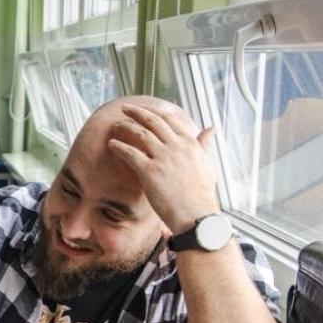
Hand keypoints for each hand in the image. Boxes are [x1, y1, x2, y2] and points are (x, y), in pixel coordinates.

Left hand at [105, 101, 220, 235]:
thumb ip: (204, 144)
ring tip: (115, 124)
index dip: (155, 112)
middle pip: (153, 122)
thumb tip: (210, 129)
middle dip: (137, 113)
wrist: (195, 213)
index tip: (145, 110)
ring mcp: (162, 157)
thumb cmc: (201, 192)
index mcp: (190, 142)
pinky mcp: (150, 171)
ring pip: (140, 134)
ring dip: (126, 126)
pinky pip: (131, 153)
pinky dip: (119, 146)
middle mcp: (176, 146)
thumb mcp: (207, 163)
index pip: (170, 119)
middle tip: (125, 109)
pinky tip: (111, 144)